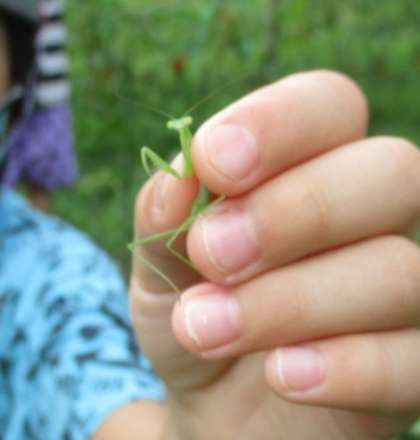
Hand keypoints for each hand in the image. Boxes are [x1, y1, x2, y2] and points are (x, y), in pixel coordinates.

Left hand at [130, 70, 419, 439]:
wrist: (216, 399)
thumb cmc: (195, 315)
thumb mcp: (159, 265)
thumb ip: (163, 217)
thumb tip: (177, 176)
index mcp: (311, 168)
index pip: (329, 105)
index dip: (277, 122)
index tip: (212, 162)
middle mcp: (370, 217)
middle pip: (389, 171)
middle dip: (293, 211)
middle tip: (211, 253)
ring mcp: (400, 290)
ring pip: (394, 268)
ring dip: (289, 300)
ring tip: (205, 328)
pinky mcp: (410, 362)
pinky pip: (414, 358)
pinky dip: (345, 366)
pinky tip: (280, 376)